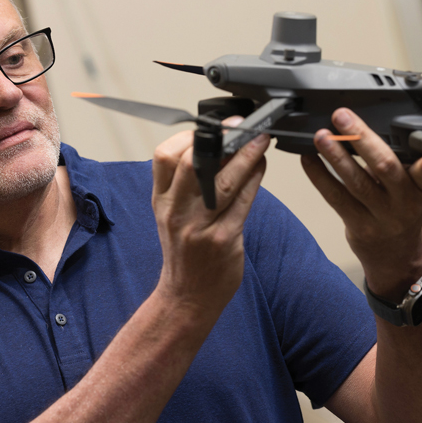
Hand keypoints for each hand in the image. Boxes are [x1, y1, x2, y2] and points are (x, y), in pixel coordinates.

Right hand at [151, 125, 268, 318]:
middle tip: (242, 127)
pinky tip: (261, 167)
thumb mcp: (172, 214)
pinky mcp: (224, 240)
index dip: (190, 135)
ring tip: (260, 141)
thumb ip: (187, 183)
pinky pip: (244, 201)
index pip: (164, 156)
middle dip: (223, 140)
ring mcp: (199, 227)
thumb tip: (219, 144)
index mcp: (160, 200)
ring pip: (224, 180)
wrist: (187, 296)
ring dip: (247, 156)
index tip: (212, 126)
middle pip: (193, 163)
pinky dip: (255, 179)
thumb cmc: (185, 251)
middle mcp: (176, 212)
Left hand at [301, 108, 421, 299]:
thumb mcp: (414, 188)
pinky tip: (309, 159)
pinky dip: (319, 176)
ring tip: (321, 136)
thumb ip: (402, 163)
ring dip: (335, 156)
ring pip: (356, 182)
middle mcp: (403, 203)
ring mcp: (380, 216)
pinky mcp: (357, 225)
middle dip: (362, 139)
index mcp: (421, 189)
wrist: (396, 256)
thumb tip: (368, 127)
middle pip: (384, 168)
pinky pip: (336, 198)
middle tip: (343, 117)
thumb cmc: (402, 211)